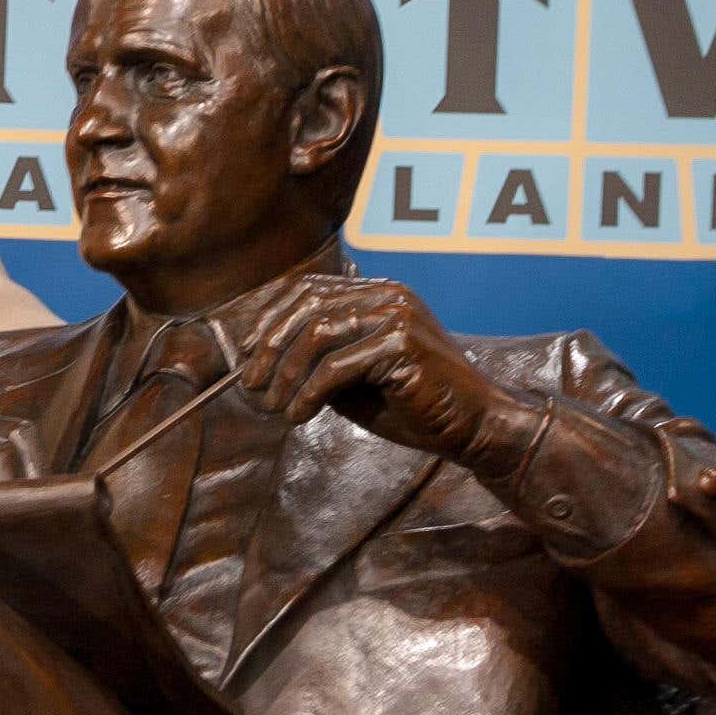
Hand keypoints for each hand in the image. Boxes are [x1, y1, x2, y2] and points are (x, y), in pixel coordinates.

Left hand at [235, 275, 517, 460]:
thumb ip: (313, 361)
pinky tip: (299, 416)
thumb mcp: (349, 378)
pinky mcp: (402, 344)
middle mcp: (386, 294)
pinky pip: (335, 366)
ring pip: (316, 334)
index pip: (306, 289)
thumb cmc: (408, 404)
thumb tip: (256, 362)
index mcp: (374, 293)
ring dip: (284, 375)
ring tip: (274, 407)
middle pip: (305, 306)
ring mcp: (397, 315)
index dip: (267, 318)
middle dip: (268, 348)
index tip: (245, 353)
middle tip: (250, 386)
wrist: (470, 425)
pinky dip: (307, 394)